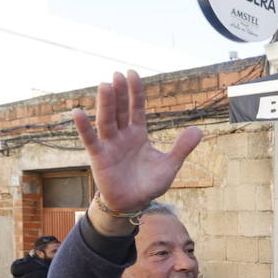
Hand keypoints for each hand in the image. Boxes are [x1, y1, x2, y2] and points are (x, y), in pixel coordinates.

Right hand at [73, 71, 203, 214]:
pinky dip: (84, 127)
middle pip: (121, 110)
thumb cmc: (149, 183)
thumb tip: (199, 130)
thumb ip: (182, 147)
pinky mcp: (99, 157)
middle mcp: (122, 135)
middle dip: (120, 93)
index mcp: (139, 134)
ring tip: (105, 85)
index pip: (137, 108)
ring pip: (107, 120)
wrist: (133, 203)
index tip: (133, 73)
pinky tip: (78, 112)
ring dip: (106, 103)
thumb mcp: (169, 165)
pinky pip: (91, 140)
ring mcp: (109, 144)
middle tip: (118, 74)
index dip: (135, 92)